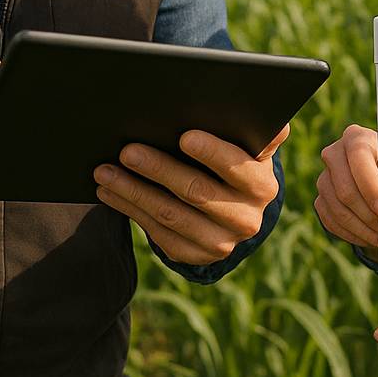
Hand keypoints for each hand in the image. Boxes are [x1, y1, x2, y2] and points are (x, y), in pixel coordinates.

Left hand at [93, 126, 287, 265]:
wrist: (233, 204)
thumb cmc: (233, 157)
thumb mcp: (248, 144)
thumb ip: (258, 130)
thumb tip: (272, 120)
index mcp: (262, 185)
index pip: (238, 167)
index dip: (212, 152)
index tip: (184, 136)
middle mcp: (247, 219)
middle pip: (197, 192)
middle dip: (159, 169)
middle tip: (127, 150)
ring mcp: (221, 242)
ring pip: (170, 215)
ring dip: (133, 191)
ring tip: (105, 171)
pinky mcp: (195, 255)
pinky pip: (157, 234)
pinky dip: (129, 209)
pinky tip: (109, 192)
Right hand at [314, 124, 377, 261]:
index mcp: (362, 139)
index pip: (359, 155)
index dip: (370, 184)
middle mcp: (337, 153)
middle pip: (345, 187)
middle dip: (369, 215)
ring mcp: (325, 178)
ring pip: (338, 209)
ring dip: (365, 229)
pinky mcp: (321, 200)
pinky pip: (332, 222)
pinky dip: (354, 234)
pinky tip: (371, 235)